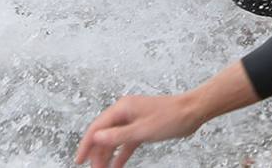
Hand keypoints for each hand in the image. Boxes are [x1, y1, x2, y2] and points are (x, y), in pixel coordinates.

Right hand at [74, 91, 203, 167]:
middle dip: (97, 153)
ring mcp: (133, 120)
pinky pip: (126, 143)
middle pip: (104, 134)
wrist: (192, 111)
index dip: (86, 144)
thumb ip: (118, 135)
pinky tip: (116, 167)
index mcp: (122, 108)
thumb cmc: (170, 117)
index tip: (79, 160)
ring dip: (108, 155)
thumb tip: (97, 137)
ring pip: (114, 140)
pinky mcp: (142, 128)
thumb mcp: (142, 130)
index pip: (97, 127)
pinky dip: (121, 154)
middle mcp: (125, 112)